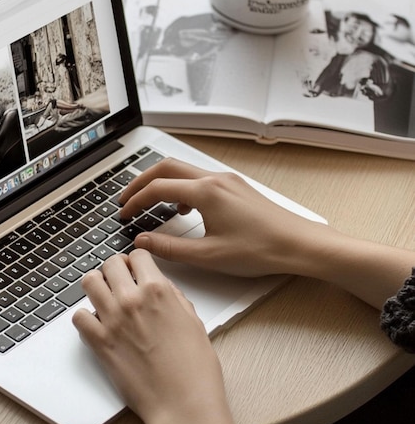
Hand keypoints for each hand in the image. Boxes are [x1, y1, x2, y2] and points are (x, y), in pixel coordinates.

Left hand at [73, 250, 236, 423]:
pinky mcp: (99, 342)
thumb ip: (174, 297)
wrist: (183, 405)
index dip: (137, 261)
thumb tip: (161, 287)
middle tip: (119, 282)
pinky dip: (85, 317)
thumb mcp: (194, 321)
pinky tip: (97, 324)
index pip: (137, 255)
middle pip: (109, 264)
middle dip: (115, 269)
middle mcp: (132, 299)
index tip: (136, 269)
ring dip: (97, 286)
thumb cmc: (195, 369)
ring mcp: (112, 320)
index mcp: (158, 290)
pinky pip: (79, 316)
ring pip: (89, 282)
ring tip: (105, 298)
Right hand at [119, 157, 324, 278]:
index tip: (123, 213)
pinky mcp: (235, 187)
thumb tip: (143, 241)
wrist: (300, 244)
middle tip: (127, 199)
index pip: (157, 188)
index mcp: (205, 192)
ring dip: (162, 182)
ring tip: (149, 202)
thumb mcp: (209, 256)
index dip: (135, 200)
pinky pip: (199, 178)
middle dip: (142, 182)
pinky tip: (183, 208)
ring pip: (183, 170)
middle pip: (166, 168)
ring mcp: (227, 180)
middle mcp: (215, 179)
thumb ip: (170, 248)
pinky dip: (181, 187)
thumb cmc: (261, 250)